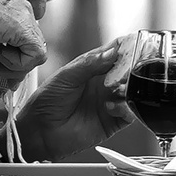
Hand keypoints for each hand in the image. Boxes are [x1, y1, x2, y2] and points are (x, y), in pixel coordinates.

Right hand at [0, 0, 47, 78]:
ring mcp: (25, 18)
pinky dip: (16, 63)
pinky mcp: (26, 28)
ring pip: (35, 55)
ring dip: (13, 65)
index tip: (0, 70)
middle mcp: (22, 13)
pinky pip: (35, 56)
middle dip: (15, 68)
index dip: (14, 61)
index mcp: (11, 12)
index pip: (23, 43)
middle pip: (30, 50)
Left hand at [8, 34, 139, 160]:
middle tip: (128, 70)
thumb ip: (89, 63)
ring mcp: (110, 101)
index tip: (135, 43)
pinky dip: (125, 109)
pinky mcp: (113, 121)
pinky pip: (129, 114)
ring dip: (130, 89)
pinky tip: (110, 107)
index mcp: (94, 67)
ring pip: (133, 92)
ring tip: (118, 89)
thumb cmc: (47, 101)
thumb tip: (112, 52)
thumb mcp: (66, 76)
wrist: (40, 131)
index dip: (127, 46)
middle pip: (129, 71)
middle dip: (132, 68)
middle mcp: (105, 83)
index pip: (117, 52)